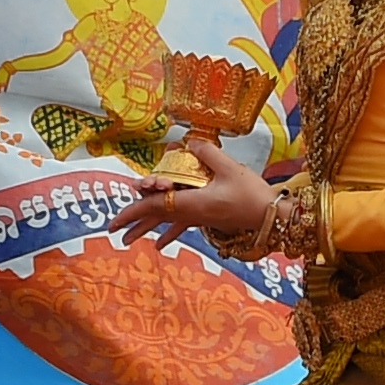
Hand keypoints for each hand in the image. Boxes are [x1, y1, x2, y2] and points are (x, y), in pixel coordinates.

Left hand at [106, 135, 275, 246]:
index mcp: (191, 202)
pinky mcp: (208, 217)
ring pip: (166, 222)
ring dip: (146, 228)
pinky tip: (161, 243)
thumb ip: (206, 152)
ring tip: (127, 241)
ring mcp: (199, 217)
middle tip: (112, 230)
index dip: (134, 210)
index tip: (115, 220)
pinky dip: (170, 232)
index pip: (155, 205)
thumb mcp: (229, 167)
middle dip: (133, 222)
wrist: (272, 217)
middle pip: (156, 216)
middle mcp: (191, 212)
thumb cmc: (252, 195)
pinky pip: (183, 225)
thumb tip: (188, 141)